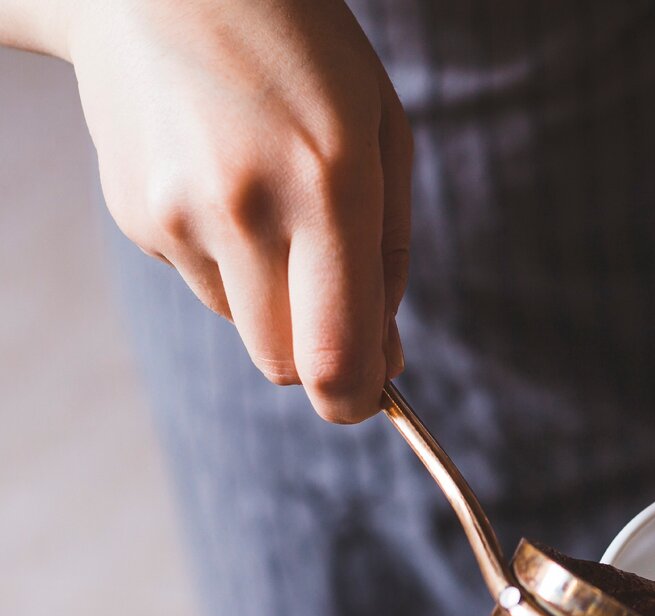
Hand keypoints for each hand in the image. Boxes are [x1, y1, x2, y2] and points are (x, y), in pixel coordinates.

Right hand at [67, 0, 410, 421]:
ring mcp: (179, 214)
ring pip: (245, 326)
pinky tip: (223, 181)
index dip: (356, 399)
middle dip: (319, 354)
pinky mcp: (137, 215)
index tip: (369, 396)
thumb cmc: (301, 51)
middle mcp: (245, 208)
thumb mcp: (382, 134)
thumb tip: (386, 358)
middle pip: (286, 364)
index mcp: (327, 185)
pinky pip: (203, 281)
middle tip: (336, 303)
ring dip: (273, 296)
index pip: (335, 356)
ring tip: (270, 200)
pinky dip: (227, 258)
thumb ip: (390, 257)